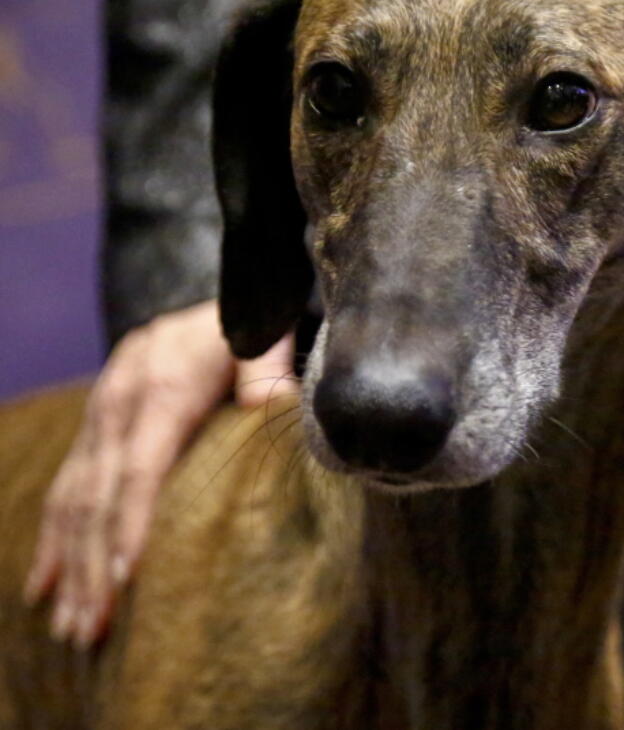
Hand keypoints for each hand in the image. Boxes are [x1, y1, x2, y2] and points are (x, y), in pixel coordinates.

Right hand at [23, 299, 297, 647]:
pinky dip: (51, 541)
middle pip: (97, 496)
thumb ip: (267, 371)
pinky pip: (64, 489)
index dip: (130, 523)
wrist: (216, 303)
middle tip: (91, 630)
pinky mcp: (95, 429)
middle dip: (90, 566)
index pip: (140, 468)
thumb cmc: (251, 329)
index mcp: (160, 387)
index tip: (126, 578)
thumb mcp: (262, 337)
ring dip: (67, 566)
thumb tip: (271, 406)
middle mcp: (116, 405)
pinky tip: (41, 588)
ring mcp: (98, 418)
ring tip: (69, 628)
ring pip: (72, 500)